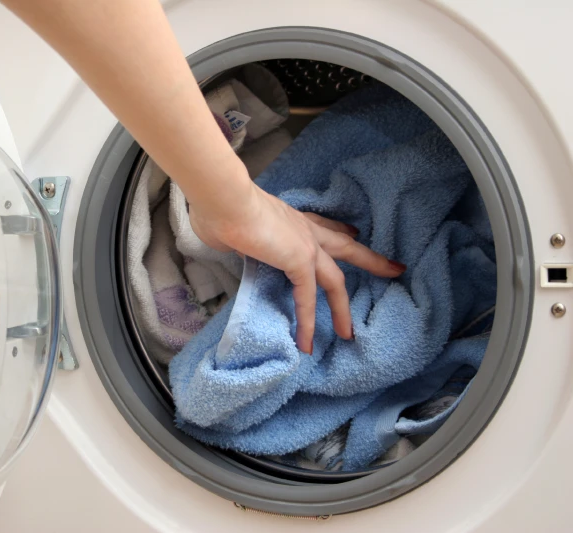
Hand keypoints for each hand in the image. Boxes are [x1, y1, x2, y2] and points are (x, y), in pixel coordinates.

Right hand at [188, 179, 405, 353]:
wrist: (224, 199)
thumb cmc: (220, 209)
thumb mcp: (231, 227)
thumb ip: (236, 237)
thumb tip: (223, 238)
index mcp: (290, 219)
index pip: (323, 225)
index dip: (341, 230)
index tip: (354, 231)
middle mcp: (304, 228)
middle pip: (346, 246)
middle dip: (371, 260)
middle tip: (394, 269)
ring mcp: (305, 245)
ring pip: (335, 280)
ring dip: (343, 307)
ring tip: (348, 333)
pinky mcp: (299, 260)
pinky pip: (308, 298)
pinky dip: (308, 322)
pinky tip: (306, 343)